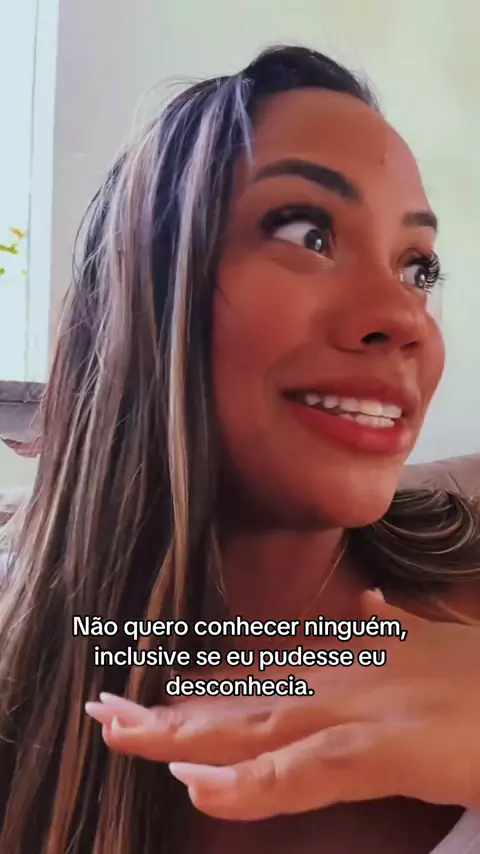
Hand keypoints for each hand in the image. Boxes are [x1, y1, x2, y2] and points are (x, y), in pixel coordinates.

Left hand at [85, 593, 479, 819]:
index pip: (255, 672)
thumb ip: (389, 629)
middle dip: (168, 706)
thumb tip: (370, 608)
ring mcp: (355, 708)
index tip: (147, 686)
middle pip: (237, 697)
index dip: (198, 682)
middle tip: (104, 707)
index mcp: (344, 658)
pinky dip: (251, 782)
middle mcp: (336, 676)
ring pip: (251, 725)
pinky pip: (305, 770)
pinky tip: (201, 784)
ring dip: (181, 731)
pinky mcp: (382, 747)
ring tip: (118, 731)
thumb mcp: (427, 643)